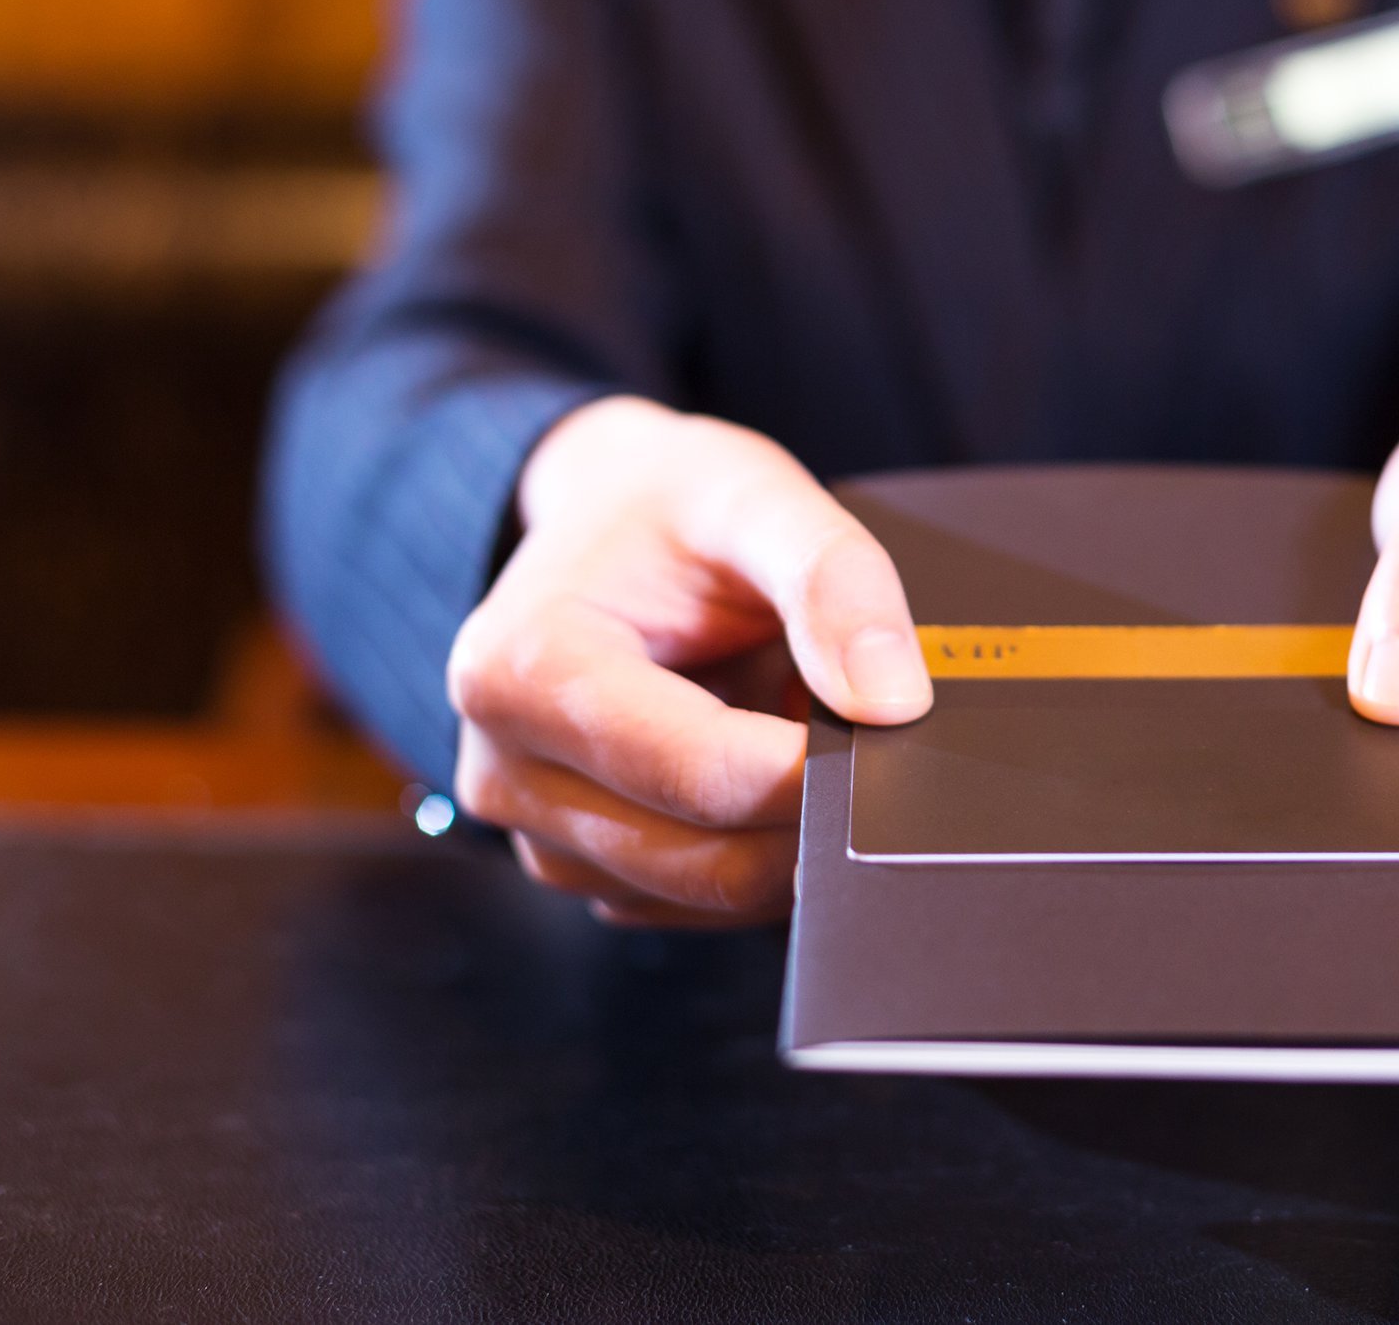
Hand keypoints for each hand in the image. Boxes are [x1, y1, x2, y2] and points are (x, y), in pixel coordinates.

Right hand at [446, 397, 931, 925]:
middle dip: (809, 814)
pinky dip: (756, 853)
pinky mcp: (574, 863)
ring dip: (786, 835)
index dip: (812, 770)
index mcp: (523, 672)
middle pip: (704, 856)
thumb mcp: (755, 494)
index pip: (700, 775)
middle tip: (867, 740)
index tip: (887, 730)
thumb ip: (832, 580)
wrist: (599, 517)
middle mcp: (505, 768)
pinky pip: (694, 902)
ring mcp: (533, 831)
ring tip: (802, 731)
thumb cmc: (667, 504)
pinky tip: (767, 771)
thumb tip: (893, 703)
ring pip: (707, 892)